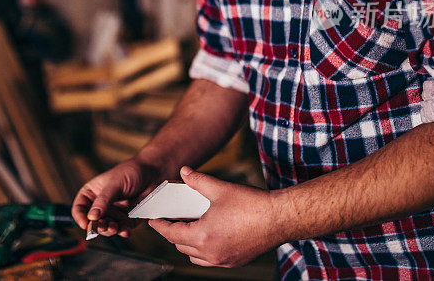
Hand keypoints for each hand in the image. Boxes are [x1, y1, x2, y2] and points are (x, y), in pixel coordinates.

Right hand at [72, 157, 161, 237]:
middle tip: (104, 226)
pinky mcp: (127, 219)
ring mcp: (114, 212)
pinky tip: (125, 230)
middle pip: (93, 222)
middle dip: (97, 226)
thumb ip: (103, 200)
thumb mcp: (115, 183)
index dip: (80, 217)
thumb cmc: (132, 171)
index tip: (85, 224)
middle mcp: (102, 205)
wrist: (154, 172)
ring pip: (106, 228)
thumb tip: (92, 216)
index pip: (80, 207)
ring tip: (115, 227)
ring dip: (110, 231)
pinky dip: (123, 231)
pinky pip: (122, 229)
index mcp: (93, 193)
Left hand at [149, 166, 279, 267]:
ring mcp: (224, 260)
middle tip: (171, 219)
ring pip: (195, 256)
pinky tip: (208, 235)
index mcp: (203, 236)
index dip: (160, 225)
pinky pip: (210, 259)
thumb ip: (198, 180)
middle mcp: (211, 253)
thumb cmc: (252, 204)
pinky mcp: (235, 261)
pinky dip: (203, 249)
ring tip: (188, 227)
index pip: (172, 234)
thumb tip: (184, 171)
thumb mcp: (220, 188)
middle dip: (173, 233)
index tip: (153, 220)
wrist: (280, 219)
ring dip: (188, 243)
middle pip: (181, 246)